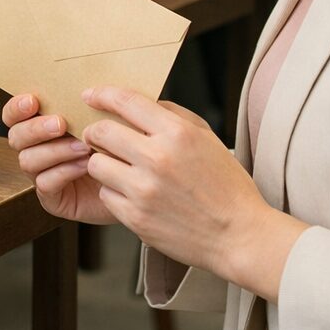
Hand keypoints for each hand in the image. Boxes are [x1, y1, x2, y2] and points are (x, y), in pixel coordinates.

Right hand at [2, 94, 116, 225]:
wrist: (135, 182)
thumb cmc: (120, 145)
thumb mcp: (106, 118)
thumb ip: (90, 103)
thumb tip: (87, 86)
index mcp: (42, 125)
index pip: (13, 115)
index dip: (17, 108)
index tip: (33, 101)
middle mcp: (36, 149)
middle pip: (15, 137)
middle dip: (36, 129)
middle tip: (61, 124)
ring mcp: (41, 174)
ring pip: (28, 160)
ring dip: (55, 150)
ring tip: (82, 147)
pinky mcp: (52, 197)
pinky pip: (45, 183)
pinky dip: (63, 171)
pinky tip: (85, 165)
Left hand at [79, 87, 307, 300]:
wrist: (239, 235)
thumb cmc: (226, 185)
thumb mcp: (207, 138)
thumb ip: (173, 115)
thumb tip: (140, 104)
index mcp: (177, 133)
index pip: (126, 101)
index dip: (102, 94)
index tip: (90, 95)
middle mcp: (157, 158)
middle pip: (101, 132)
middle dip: (94, 131)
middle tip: (96, 136)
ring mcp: (144, 190)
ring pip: (96, 164)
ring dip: (102, 163)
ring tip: (118, 167)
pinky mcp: (136, 218)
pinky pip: (106, 195)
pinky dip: (114, 192)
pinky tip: (131, 193)